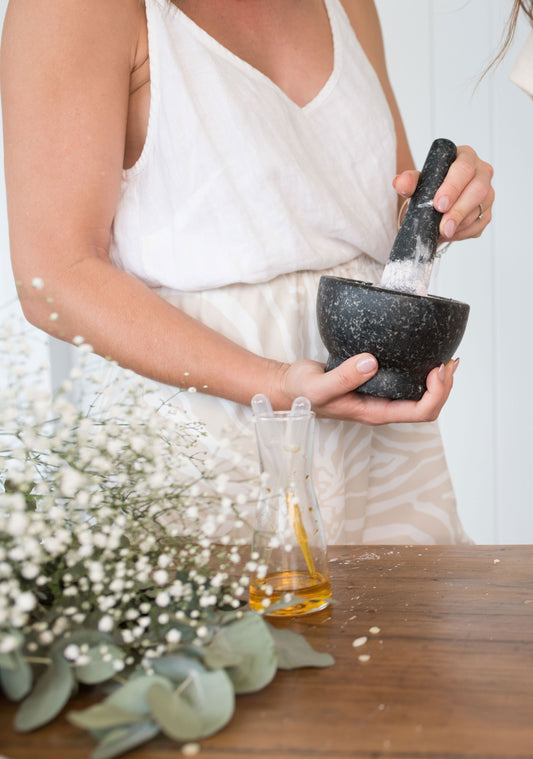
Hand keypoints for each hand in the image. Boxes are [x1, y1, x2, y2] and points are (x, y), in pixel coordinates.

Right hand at [273, 354, 457, 425]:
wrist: (288, 388)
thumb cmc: (301, 392)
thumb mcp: (318, 386)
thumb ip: (342, 377)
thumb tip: (371, 362)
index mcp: (375, 413)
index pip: (420, 413)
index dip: (436, 393)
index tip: (436, 368)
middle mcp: (382, 407)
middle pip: (428, 406)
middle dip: (445, 386)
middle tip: (450, 360)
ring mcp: (380, 396)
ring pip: (422, 396)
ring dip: (439, 380)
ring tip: (448, 358)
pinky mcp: (376, 383)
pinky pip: (408, 383)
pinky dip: (423, 371)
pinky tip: (425, 355)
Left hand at [393, 144, 493, 242]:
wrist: (432, 202)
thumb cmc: (428, 186)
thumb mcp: (417, 182)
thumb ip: (408, 181)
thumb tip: (400, 183)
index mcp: (465, 157)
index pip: (464, 168)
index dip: (453, 187)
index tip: (439, 204)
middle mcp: (481, 172)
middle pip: (478, 190)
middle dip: (459, 210)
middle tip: (443, 227)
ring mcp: (487, 192)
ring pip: (480, 209)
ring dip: (461, 224)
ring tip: (443, 232)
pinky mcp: (486, 210)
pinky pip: (480, 223)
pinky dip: (464, 232)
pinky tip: (450, 234)